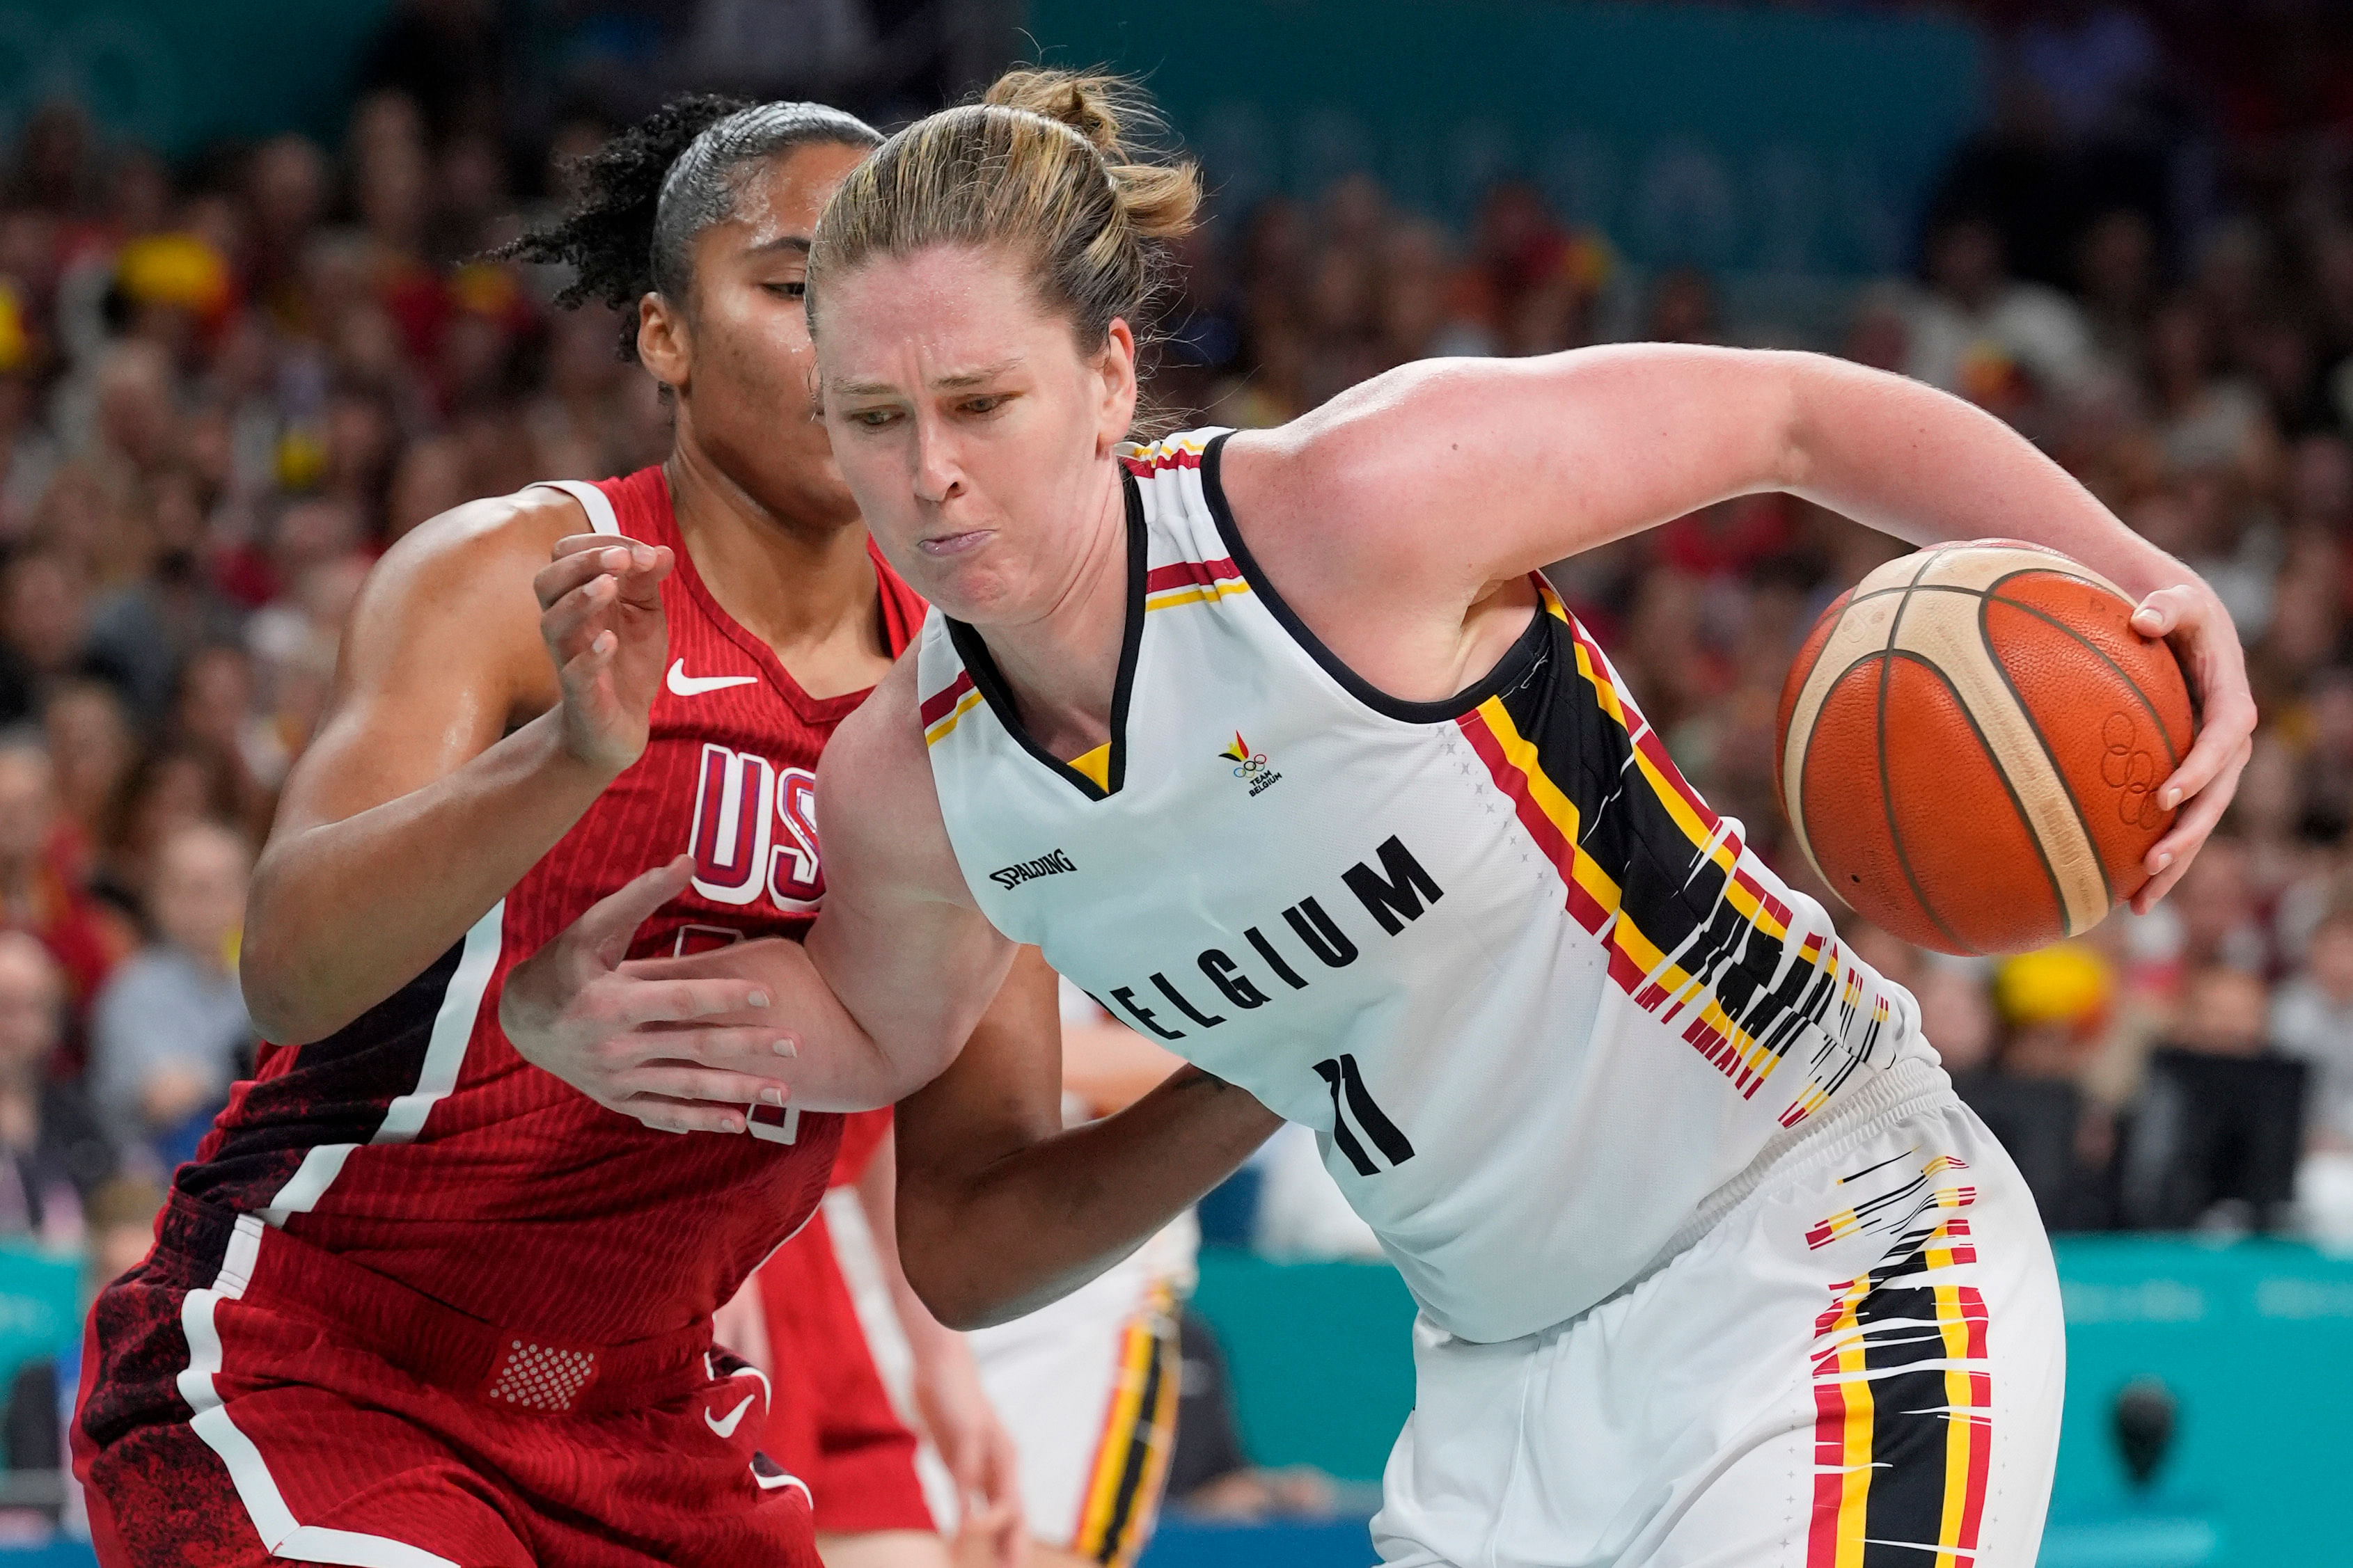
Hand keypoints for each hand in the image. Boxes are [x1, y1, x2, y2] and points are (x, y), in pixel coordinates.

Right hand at [498, 856, 798, 1132]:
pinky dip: (700, 1121)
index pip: (680, 1001)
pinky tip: (739, 1123)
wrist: (519, 1019)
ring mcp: (617, 1078)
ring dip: (737, 1091)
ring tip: (784, 1094)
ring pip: (686, 1087)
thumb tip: (688, 859)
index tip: (767, 995)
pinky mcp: (617, 1098)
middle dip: (748, 1048)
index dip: (724, 997)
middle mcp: (616, 1046)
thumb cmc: (563, 964)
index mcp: (612, 1002)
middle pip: (693, 1047)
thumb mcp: (593, 926)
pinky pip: (663, 1113)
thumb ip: (641, 895)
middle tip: (795, 1046)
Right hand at [535, 533, 674, 775]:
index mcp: (577, 597)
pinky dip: (590, 654)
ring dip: (580, 600)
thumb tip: (662, 551)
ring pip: (553, 622)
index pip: (569, 555)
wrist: (620, 725)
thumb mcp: (645, 615)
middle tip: (621, 559)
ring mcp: (568, 658)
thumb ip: (648, 582)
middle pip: (547, 581)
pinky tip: (609, 641)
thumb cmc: (627, 661)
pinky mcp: (581, 694)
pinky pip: (573, 672)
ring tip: (609, 586)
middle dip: (583, 563)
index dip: (603, 545)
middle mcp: (565, 624)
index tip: (645, 554)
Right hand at [915, 1337, 1024, 1567]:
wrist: (942, 1362)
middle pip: (1016, 1514)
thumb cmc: (949, 1407)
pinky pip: (970, 1478)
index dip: (1010, 1546)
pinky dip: (966, 1505)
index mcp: (998, 1467)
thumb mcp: (955, 1453)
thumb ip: (962, 1481)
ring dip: (994, 1530)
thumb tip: (961, 1509)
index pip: (1012, 1515)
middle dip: (1014, 1547)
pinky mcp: (973, 1433)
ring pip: (1003, 1499)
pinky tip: (962, 1528)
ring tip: (984, 1554)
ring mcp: (992, 1447)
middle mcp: (1003, 1460)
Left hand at [2128, 583, 2257, 912]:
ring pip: (2198, 823)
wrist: (2179, 628)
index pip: (2222, 742)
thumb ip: (2165, 607)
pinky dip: (2160, 860)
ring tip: (2140, 899)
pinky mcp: (2186, 780)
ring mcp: (2209, 768)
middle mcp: (2227, 744)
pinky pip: (2175, 825)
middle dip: (2188, 832)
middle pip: (2216, 797)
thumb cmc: (2173, 611)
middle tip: (2152, 859)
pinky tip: (2127, 896)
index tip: (2164, 794)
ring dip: (2175, 863)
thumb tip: (2143, 619)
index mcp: (2231, 705)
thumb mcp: (2176, 601)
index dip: (2199, 769)